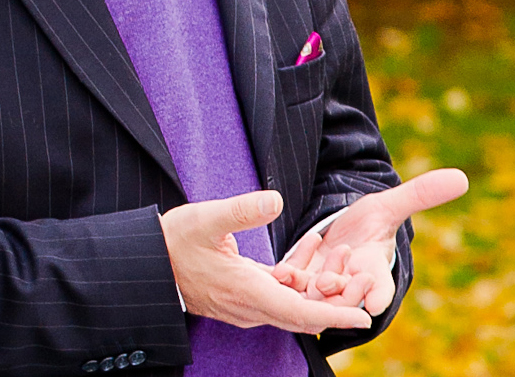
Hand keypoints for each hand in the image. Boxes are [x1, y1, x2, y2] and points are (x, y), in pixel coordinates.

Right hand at [159, 190, 372, 333]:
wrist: (149, 262)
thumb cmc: (175, 241)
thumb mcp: (207, 218)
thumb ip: (242, 210)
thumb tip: (276, 199)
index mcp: (247, 293)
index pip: (299, 313)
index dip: (334, 313)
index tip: (364, 314)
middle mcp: (251, 307)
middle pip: (304, 311)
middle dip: (337, 297)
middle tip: (362, 272)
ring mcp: (247, 304)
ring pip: (295, 302)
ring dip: (321, 285)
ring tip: (344, 256)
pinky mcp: (244, 295)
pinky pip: (282, 293)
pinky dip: (301, 277)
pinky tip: (312, 248)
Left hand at [273, 168, 468, 316]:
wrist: (337, 229)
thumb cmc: (368, 222)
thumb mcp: (389, 205)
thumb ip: (421, 194)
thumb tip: (461, 177)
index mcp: (375, 271)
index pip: (381, 288)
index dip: (378, 295)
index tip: (376, 301)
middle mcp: (350, 284)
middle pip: (347, 296)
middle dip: (341, 290)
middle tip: (333, 281)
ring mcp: (323, 285)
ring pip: (318, 295)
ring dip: (314, 288)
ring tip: (313, 277)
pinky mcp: (300, 279)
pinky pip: (294, 283)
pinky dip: (290, 278)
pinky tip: (283, 270)